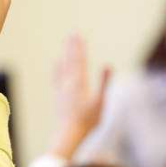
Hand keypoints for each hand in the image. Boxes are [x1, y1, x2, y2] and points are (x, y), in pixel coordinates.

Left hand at [50, 34, 110, 158]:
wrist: (69, 132)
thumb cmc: (88, 120)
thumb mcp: (101, 102)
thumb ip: (104, 82)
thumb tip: (108, 64)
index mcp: (80, 82)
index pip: (80, 60)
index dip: (80, 47)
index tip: (79, 36)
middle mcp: (69, 82)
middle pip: (71, 60)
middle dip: (73, 46)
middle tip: (73, 33)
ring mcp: (62, 88)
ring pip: (64, 66)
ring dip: (66, 53)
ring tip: (66, 42)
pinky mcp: (58, 94)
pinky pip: (57, 77)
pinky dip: (57, 67)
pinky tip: (57, 61)